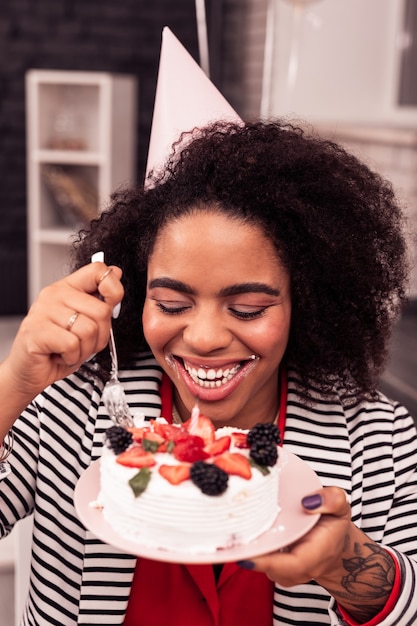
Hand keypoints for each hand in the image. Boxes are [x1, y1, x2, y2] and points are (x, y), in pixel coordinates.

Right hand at [0, 261, 122, 422]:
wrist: (28, 371)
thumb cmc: (57, 348)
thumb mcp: (84, 321)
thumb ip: (99, 299)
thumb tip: (117, 272)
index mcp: (67, 288)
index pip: (98, 271)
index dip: (114, 289)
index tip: (111, 305)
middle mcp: (54, 295)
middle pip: (102, 310)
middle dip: (100, 335)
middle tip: (83, 342)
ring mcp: (43, 311)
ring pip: (89, 329)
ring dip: (85, 349)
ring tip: (70, 349)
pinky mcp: (37, 332)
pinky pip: (73, 344)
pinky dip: (72, 357)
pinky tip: (60, 355)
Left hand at [239, 487, 394, 622]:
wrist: (332, 544)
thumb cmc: (333, 524)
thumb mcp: (341, 507)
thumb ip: (333, 499)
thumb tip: (308, 501)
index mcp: (316, 555)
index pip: (292, 565)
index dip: (268, 563)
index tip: (245, 556)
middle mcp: (297, 569)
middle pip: (268, 566)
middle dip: (246, 554)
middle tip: (224, 538)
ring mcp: (283, 571)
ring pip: (259, 563)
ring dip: (242, 549)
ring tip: (224, 532)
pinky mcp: (272, 566)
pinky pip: (256, 559)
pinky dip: (243, 547)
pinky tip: (230, 531)